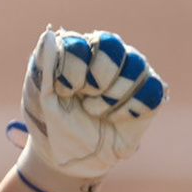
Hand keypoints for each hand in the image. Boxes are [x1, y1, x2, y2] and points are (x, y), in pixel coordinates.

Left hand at [12, 29, 165, 191]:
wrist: (70, 157)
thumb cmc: (51, 121)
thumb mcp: (40, 96)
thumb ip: (44, 64)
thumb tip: (47, 34)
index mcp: (76, 47)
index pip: (80, 42)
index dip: (72, 70)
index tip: (62, 92)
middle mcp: (106, 53)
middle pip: (111, 45)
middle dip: (96, 79)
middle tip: (84, 99)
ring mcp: (130, 70)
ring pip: (136, 66)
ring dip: (110, 98)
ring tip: (94, 112)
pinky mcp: (149, 94)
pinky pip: (151, 91)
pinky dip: (129, 110)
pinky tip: (114, 119)